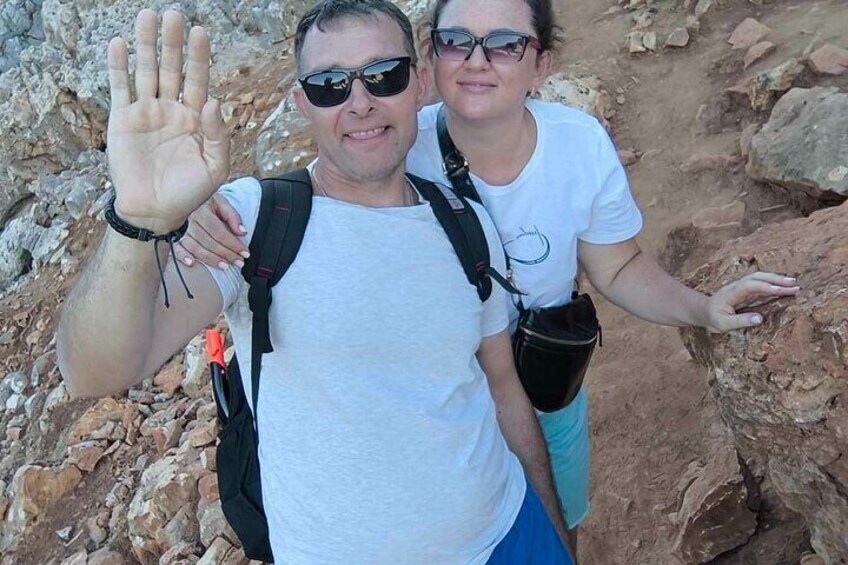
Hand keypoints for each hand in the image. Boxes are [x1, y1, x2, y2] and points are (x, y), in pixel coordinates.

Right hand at [106, 10, 229, 232]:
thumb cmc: (189, 192)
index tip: (200, 32)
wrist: (155, 211)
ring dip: (146, 45)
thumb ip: (218, 135)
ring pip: (146, 71)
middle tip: (173, 14)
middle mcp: (171, 109)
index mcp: (196, 118)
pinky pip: (120, 88)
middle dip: (173, 43)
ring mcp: (146, 112)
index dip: (199, 57)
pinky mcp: (123, 120)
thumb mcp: (215, 167)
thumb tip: (216, 101)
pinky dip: (119, 67)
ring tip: (147, 16)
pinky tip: (120, 44)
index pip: (198, 81)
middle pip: (172, 68)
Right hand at [175, 194, 248, 268]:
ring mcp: (178, 229)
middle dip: (226, 254)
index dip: (233, 244)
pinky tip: (192, 263)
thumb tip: (242, 232)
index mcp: (201, 210)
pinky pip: (175, 248)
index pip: (219, 231)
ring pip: (195, 247)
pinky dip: (183, 256)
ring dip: (211, 259)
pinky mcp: (171, 236)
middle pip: (209, 241)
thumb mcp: (220, 202)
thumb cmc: (203, 201)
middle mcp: (188, 220)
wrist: (181, 195)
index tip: (245, 253)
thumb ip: (232, 216)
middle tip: (239, 263)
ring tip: (225, 266)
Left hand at [704, 272, 799, 331]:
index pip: (751, 286)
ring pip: (761, 279)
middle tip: (795, 285)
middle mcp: (738, 286)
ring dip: (777, 280)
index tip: (782, 291)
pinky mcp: (747, 291)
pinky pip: (762, 285)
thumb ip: (740, 321)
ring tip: (794, 284)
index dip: (766, 287)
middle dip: (776, 280)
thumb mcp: (723, 323)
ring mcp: (742, 287)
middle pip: (758, 278)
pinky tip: (785, 287)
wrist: (703, 311)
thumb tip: (760, 318)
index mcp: (731, 292)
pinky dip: (774, 284)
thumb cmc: (712, 318)